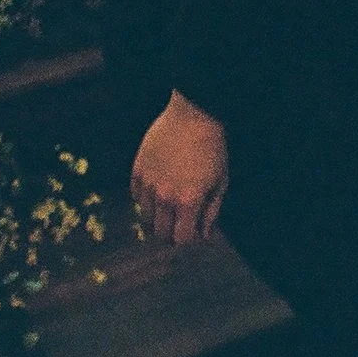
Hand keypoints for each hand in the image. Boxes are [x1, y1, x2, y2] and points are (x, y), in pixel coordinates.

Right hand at [131, 92, 228, 245]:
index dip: (188, 239)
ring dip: (158, 217)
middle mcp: (164, 196)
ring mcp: (147, 183)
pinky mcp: (137, 170)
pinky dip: (146, 199)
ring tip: (170, 207)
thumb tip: (204, 236)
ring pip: (145, 217)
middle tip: (181, 224)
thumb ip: (211, 213)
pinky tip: (159, 191)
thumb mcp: (220, 183)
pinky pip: (136, 197)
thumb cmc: (213, 150)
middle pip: (160, 233)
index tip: (193, 232)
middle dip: (172, 233)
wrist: (193, 116)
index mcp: (188, 202)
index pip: (180, 239)